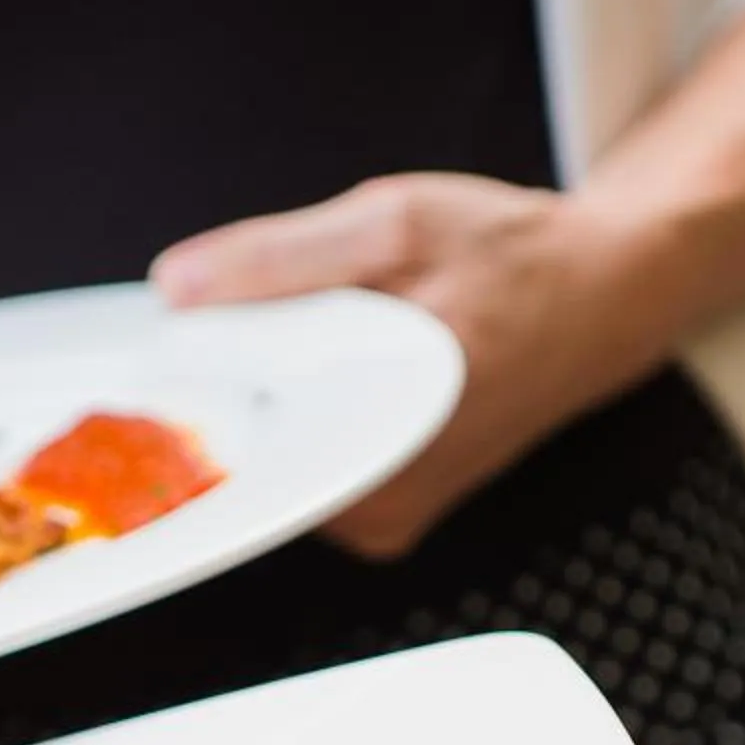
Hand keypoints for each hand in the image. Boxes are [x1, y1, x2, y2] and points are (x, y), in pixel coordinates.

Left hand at [152, 174, 668, 558]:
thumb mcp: (395, 223)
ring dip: (253, 399)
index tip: (141, 362)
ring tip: (302, 334)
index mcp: (385, 439)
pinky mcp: (380, 517)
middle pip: (239, 458)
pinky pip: (297, 469)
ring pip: (265, 464)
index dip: (172, 397)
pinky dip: (286, 416)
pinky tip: (317, 367)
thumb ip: (281, 260)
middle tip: (216, 319)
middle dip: (214, 388)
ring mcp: (379, 520)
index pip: (231, 445)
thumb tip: (178, 291)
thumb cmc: (513, 259)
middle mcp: (380, 506)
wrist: (603, 299)